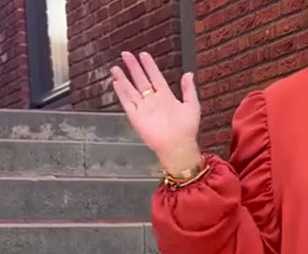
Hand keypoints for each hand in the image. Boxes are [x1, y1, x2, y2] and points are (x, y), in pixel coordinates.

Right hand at [110, 52, 201, 173]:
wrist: (178, 146)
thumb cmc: (187, 129)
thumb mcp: (192, 106)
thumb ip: (189, 90)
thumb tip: (189, 74)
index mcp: (166, 97)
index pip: (155, 77)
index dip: (149, 66)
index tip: (143, 55)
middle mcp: (153, 101)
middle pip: (141, 80)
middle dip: (133, 67)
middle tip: (126, 54)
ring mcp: (144, 109)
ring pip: (131, 90)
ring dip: (123, 78)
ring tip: (116, 67)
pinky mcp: (136, 117)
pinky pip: (126, 102)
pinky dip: (121, 92)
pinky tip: (116, 82)